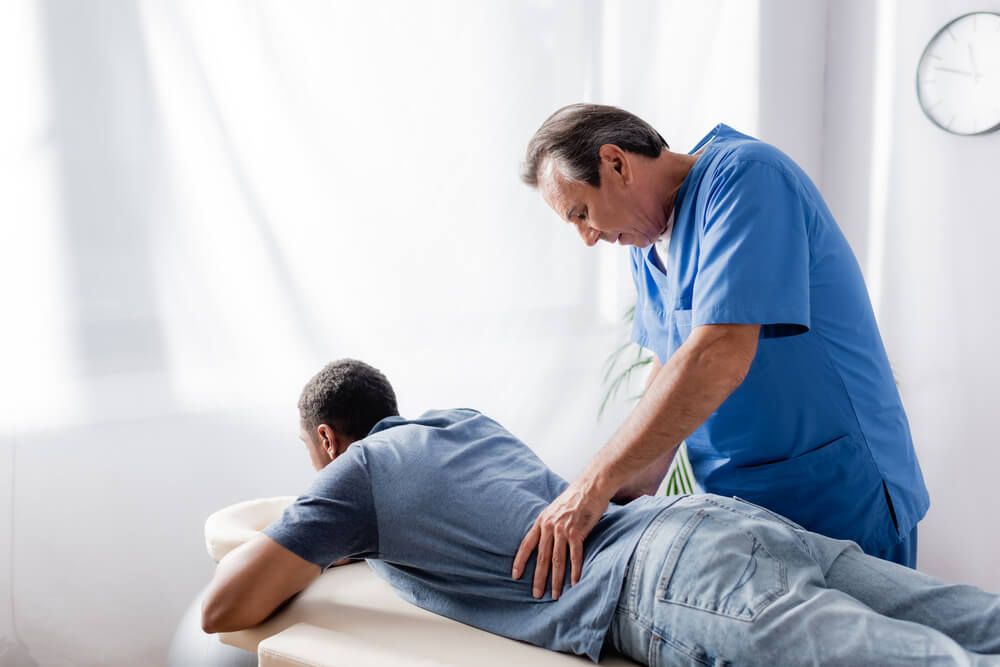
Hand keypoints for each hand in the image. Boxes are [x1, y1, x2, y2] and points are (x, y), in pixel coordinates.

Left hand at [511, 477, 612, 599]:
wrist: (591, 486)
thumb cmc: (574, 498)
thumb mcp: (554, 509)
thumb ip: (548, 524)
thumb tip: (545, 540)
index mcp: (542, 521)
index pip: (527, 545)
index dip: (520, 561)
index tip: (515, 576)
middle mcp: (550, 527)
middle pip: (541, 558)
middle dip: (538, 578)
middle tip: (536, 595)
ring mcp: (563, 530)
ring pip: (557, 561)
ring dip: (556, 580)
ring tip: (555, 595)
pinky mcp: (578, 532)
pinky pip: (574, 556)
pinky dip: (574, 571)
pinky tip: (574, 582)